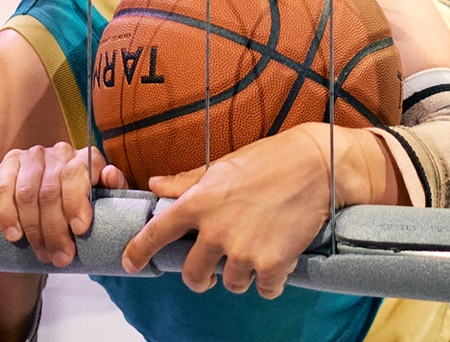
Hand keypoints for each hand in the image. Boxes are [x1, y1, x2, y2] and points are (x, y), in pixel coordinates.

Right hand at [0, 142, 126, 266]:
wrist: (58, 202)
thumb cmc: (86, 203)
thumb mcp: (107, 199)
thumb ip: (114, 188)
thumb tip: (110, 174)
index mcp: (87, 157)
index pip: (77, 174)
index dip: (76, 202)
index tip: (80, 230)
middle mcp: (60, 152)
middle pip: (51, 191)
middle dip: (55, 230)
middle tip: (61, 257)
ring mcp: (33, 156)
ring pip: (27, 193)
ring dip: (34, 229)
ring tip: (42, 253)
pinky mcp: (10, 163)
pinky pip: (3, 188)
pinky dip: (7, 214)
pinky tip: (15, 235)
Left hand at [121, 125, 390, 297]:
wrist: (318, 165)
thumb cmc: (270, 160)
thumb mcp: (223, 166)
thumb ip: (187, 182)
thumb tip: (155, 185)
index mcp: (199, 203)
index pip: (157, 233)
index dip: (139, 252)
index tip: (131, 264)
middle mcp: (216, 230)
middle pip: (194, 275)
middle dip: (202, 278)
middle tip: (212, 272)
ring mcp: (243, 250)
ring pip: (232, 283)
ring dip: (242, 275)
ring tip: (256, 252)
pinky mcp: (272, 264)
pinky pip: (264, 289)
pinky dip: (271, 281)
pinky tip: (278, 259)